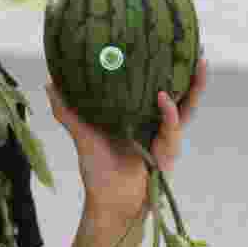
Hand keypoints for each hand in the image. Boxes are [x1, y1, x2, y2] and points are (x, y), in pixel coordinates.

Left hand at [44, 54, 207, 220]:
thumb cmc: (97, 168)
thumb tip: (49, 80)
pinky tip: (162, 98)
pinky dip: (168, 114)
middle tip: (198, 52)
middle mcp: (157, 127)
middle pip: (181, 97)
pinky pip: (171, 130)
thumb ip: (66, 109)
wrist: (107, 201)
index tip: (168, 45)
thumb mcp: (80, 132)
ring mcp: (165, 140)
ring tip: (195, 65)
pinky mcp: (166, 154)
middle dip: (192, 77)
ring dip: (191, 89)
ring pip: (185, 110)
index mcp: (141, 118)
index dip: (167, 72)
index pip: (159, 90)